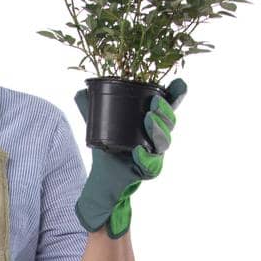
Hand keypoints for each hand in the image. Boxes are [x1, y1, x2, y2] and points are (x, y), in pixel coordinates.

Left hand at [73, 78, 186, 237]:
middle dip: (165, 110)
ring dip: (157, 129)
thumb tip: (81, 90)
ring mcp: (155, 154)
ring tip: (147, 119)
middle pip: (170, 121)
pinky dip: (146, 158)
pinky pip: (152, 165)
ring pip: (164, 142)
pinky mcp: (148, 171)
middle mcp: (157, 136)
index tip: (179, 84)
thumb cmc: (107, 147)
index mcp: (151, 120)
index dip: (177, 94)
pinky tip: (138, 151)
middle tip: (153, 103)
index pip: (169, 105)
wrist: (102, 176)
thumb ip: (91, 106)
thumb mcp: (98, 124)